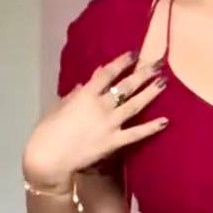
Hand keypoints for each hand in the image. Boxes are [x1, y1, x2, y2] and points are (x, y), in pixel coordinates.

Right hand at [22, 52, 167, 188]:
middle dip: (143, 73)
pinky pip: (136, 133)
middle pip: (126, 86)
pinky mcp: (114, 142)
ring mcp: (110, 124)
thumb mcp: (58, 106)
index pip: (107, 73)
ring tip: (164, 82)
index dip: (122, 62)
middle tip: (158, 64)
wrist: (49, 158)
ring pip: (135, 105)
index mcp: (85, 95)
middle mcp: (101, 106)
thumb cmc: (47, 132)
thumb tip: (85, 82)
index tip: (134, 54)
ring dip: (150, 93)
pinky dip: (151, 128)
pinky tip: (165, 121)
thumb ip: (74, 94)